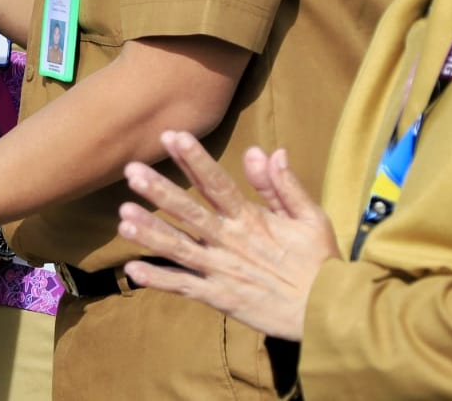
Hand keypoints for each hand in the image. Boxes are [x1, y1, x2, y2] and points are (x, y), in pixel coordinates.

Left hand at [116, 130, 336, 341]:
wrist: (329, 314)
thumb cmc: (320, 262)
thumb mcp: (310, 218)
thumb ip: (283, 185)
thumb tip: (266, 150)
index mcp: (251, 220)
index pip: (217, 183)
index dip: (194, 159)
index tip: (171, 136)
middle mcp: (231, 242)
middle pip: (190, 212)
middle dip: (160, 191)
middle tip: (131, 172)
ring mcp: (223, 270)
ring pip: (180, 249)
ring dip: (151, 233)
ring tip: (122, 218)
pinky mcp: (220, 298)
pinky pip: (185, 287)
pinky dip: (159, 280)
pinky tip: (133, 270)